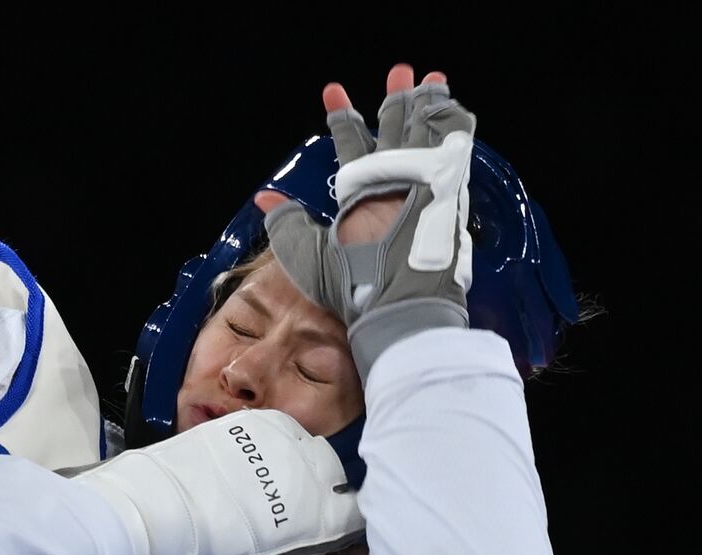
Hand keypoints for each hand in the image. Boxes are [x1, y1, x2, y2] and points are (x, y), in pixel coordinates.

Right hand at [255, 63, 475, 382]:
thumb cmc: (355, 288)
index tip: (333, 90)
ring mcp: (431, 188)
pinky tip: (457, 118)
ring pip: (431, 132)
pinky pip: (458, 153)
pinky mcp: (454, 202)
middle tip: (398, 72)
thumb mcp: (309, 259)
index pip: (349, 141)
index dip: (341, 114)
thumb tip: (265, 198)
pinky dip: (456, 130)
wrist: (406, 313)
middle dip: (395, 98)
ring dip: (429, 105)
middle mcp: (399, 180)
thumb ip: (286, 224)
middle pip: (398, 127)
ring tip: (432, 81)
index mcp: (362, 189)